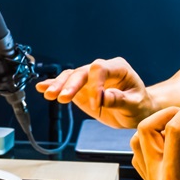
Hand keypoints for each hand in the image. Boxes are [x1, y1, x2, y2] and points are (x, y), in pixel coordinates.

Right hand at [35, 57, 153, 127]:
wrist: (136, 111)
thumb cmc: (139, 105)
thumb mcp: (135, 104)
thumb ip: (120, 100)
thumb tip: (103, 97)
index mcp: (118, 68)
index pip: (101, 68)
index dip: (96, 85)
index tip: (97, 104)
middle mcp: (101, 69)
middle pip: (82, 71)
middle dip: (71, 84)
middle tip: (62, 98)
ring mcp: (89, 79)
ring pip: (70, 76)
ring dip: (59, 85)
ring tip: (49, 95)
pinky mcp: (80, 89)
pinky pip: (65, 85)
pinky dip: (53, 85)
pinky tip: (41, 87)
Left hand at [131, 107, 179, 179]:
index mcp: (174, 176)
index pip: (172, 132)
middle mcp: (157, 178)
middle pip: (144, 133)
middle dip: (163, 116)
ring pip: (138, 145)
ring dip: (153, 130)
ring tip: (178, 127)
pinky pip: (141, 159)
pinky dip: (151, 145)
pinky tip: (172, 145)